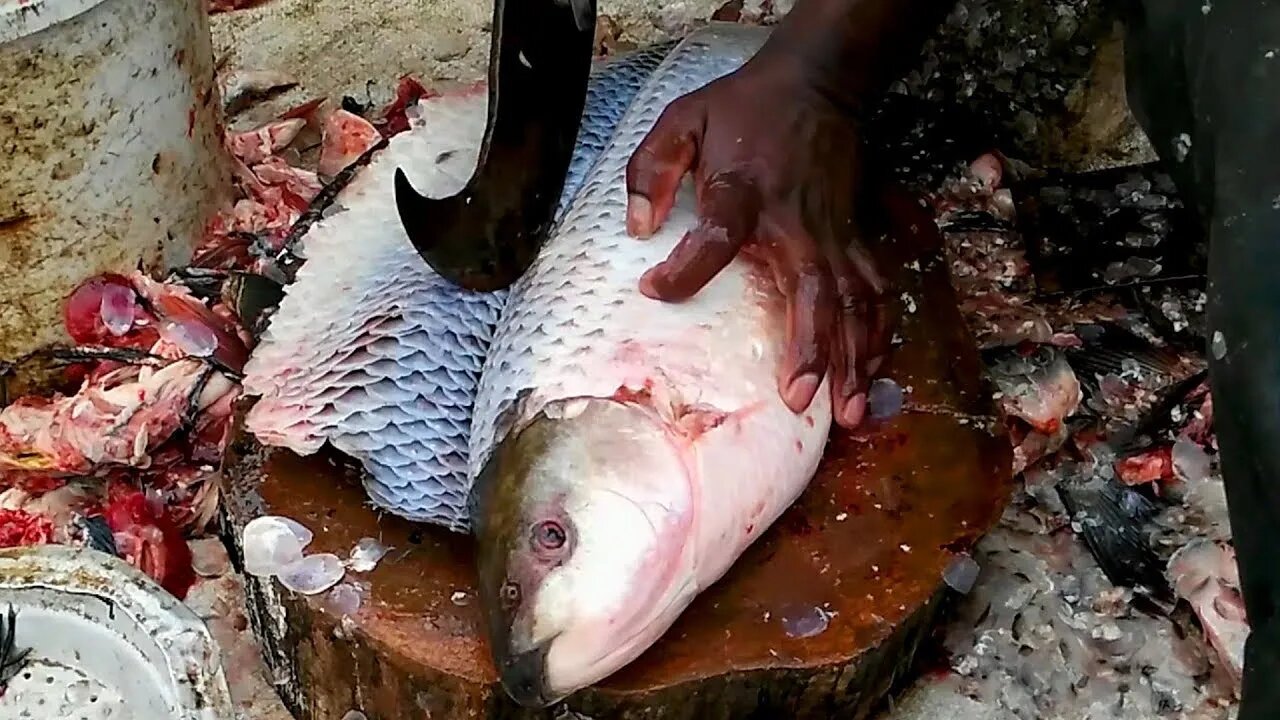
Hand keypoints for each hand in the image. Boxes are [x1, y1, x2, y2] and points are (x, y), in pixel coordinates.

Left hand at [625, 56, 888, 427]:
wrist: (816, 81)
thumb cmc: (743, 108)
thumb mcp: (683, 120)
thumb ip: (652, 169)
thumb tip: (637, 226)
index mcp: (745, 193)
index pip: (718, 238)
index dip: (687, 269)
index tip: (656, 290)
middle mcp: (797, 222)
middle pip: (814, 292)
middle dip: (811, 350)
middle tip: (799, 401)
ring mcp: (835, 231)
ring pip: (857, 302)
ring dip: (856, 356)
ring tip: (851, 410)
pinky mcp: (858, 233)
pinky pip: (877, 288)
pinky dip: (881, 332)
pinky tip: (874, 371)